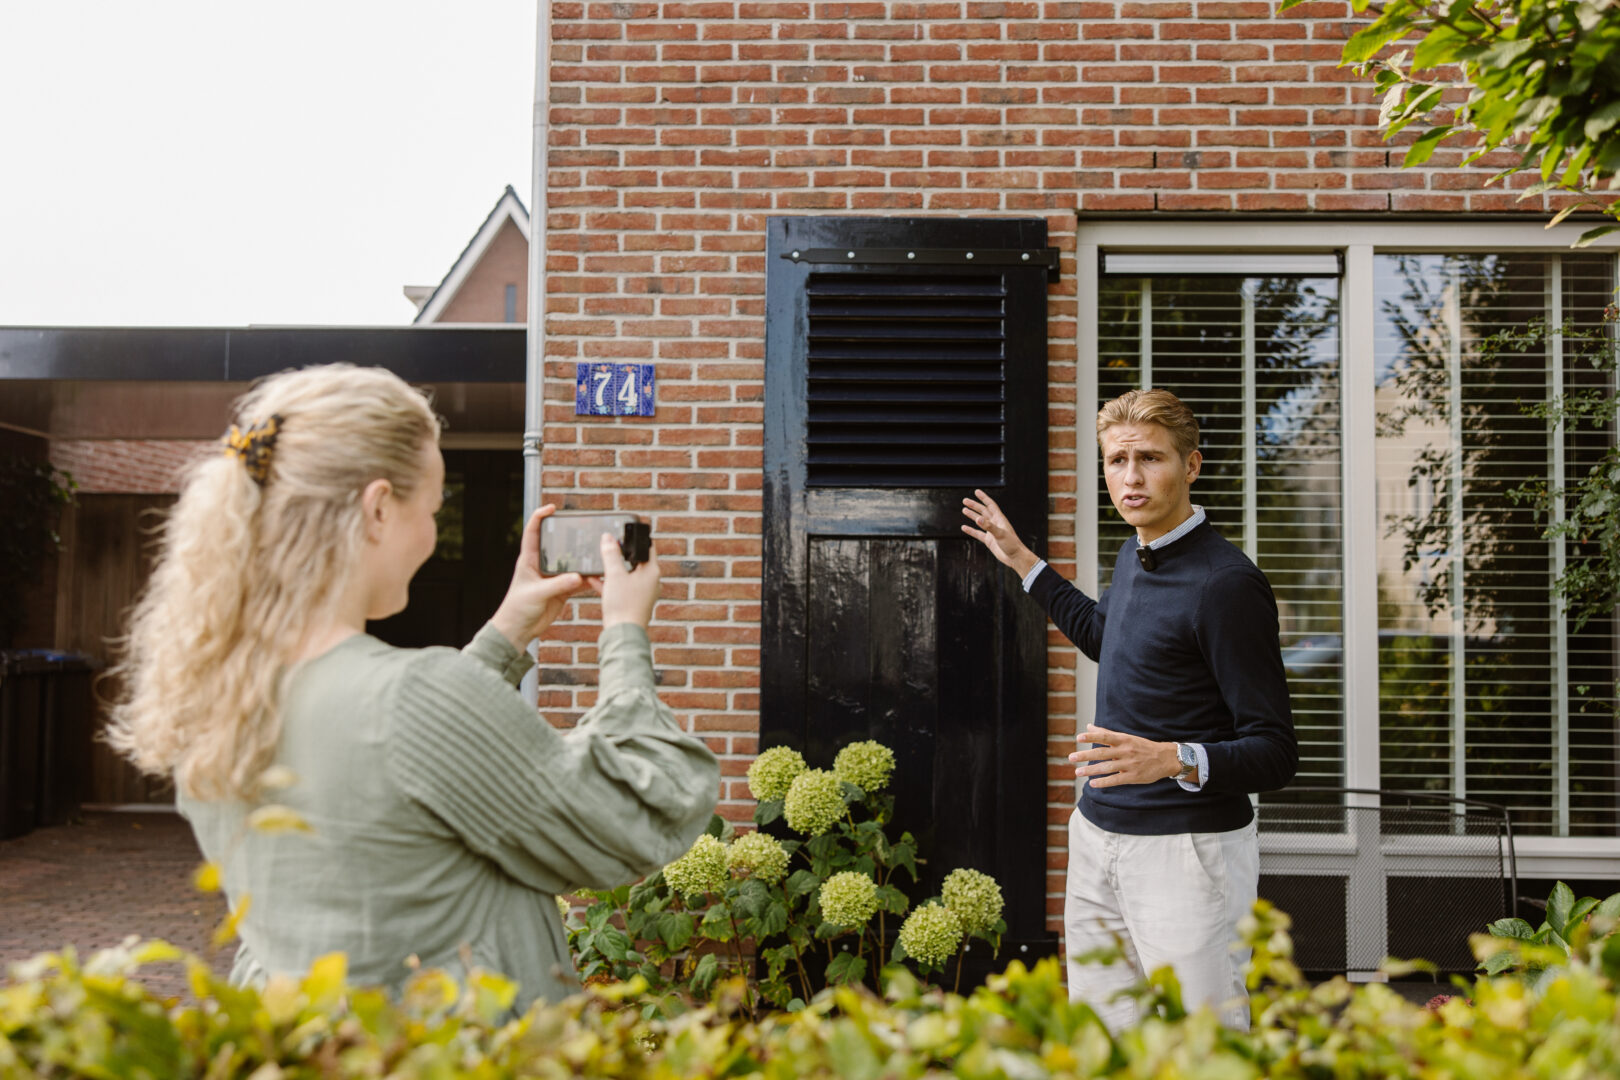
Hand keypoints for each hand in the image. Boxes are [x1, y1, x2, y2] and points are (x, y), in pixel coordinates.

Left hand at [489, 506, 591, 649]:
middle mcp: (542, 565)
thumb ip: (558, 585)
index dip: (540, 516)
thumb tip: (577, 577)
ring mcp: (553, 577)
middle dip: (569, 534)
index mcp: (529, 560)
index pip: (533, 531)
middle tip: (583, 527)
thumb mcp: (537, 594)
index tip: (553, 507)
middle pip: (556, 544)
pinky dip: (588, 578)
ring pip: (570, 562)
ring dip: (581, 558)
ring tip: (596, 550)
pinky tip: (598, 575)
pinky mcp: (562, 590)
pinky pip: (578, 581)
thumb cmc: (518, 608)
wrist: (519, 630)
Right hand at [594, 531, 660, 628]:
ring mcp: (643, 593)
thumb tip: (608, 537)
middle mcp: (651, 581)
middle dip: (621, 554)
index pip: (647, 547)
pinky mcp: (633, 603)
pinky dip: (610, 583)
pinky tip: (593, 580)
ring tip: (598, 562)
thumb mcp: (614, 575)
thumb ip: (611, 554)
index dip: (635, 538)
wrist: (623, 634)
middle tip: (608, 546)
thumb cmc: (623, 604)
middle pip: (636, 561)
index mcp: (652, 571)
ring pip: (627, 575)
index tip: (623, 532)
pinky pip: (622, 588)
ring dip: (613, 569)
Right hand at [960, 488, 1038, 577]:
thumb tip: (977, 519)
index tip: (976, 491)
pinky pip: (978, 533)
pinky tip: (964, 527)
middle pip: (983, 511)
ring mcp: (992, 532)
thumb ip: (988, 526)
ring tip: (964, 510)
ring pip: (980, 521)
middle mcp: (995, 524)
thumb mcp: (1000, 534)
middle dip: (974, 505)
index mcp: (1000, 519)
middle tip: (964, 501)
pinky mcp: (989, 540)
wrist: (1015, 557)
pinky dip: (971, 530)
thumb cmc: (1012, 544)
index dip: (983, 498)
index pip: (990, 505)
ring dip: (972, 515)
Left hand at [1068, 724, 1180, 787]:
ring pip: (1107, 767)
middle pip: (1102, 752)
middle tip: (1071, 758)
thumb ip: (1106, 732)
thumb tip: (1088, 726)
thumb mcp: (1126, 737)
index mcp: (1123, 739)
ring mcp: (1129, 764)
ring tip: (1077, 772)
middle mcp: (1125, 751)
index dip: (1092, 736)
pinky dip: (1103, 782)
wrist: (1165, 758)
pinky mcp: (1133, 776)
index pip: (1105, 736)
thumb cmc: (1142, 746)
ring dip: (1091, 770)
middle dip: (1085, 755)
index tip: (1078, 737)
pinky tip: (1092, 783)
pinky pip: (1116, 780)